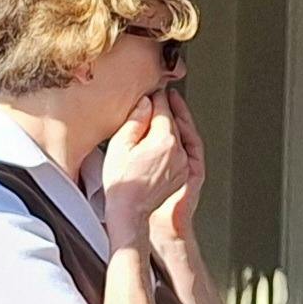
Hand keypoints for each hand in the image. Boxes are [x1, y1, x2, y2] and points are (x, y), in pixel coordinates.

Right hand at [99, 93, 190, 234]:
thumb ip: (135, 120)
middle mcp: (178, 150)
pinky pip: (180, 150)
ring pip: (178, 136)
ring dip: (170, 125)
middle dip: (165, 108)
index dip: (157, 97)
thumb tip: (145, 104)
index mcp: (163, 140)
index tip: (152, 90)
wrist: (130, 213)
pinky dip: (173, 141)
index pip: (163, 109)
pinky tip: (163, 139)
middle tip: (158, 96)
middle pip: (173, 121)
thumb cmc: (121, 184)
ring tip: (161, 115)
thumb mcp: (120, 146)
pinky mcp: (182, 174)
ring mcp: (182, 163)